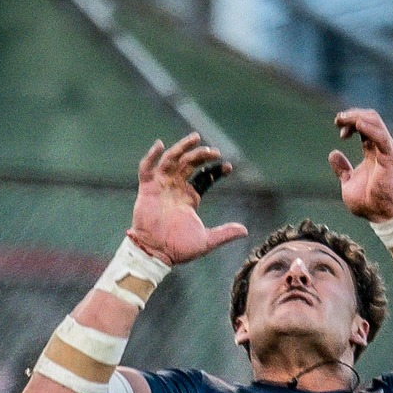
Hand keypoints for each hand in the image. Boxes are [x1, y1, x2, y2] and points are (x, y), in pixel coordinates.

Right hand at [129, 133, 248, 267]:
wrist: (156, 254)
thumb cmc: (178, 249)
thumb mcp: (206, 241)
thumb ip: (225, 233)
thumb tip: (245, 231)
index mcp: (189, 197)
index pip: (204, 177)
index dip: (215, 170)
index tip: (228, 166)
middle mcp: (176, 188)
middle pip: (189, 163)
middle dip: (201, 155)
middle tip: (214, 152)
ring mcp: (161, 187)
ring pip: (171, 160)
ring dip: (182, 148)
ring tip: (195, 138)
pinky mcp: (147, 189)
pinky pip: (147, 168)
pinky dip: (151, 156)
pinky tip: (160, 145)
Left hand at [329, 107, 392, 223]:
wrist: (379, 215)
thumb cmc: (367, 202)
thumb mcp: (348, 182)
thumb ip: (342, 168)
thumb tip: (333, 154)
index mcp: (372, 151)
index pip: (363, 126)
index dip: (349, 123)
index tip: (338, 129)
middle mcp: (380, 147)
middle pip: (369, 119)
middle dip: (352, 115)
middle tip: (338, 119)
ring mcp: (386, 150)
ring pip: (375, 122)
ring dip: (357, 117)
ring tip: (343, 118)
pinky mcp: (389, 157)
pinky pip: (381, 137)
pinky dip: (370, 128)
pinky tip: (358, 124)